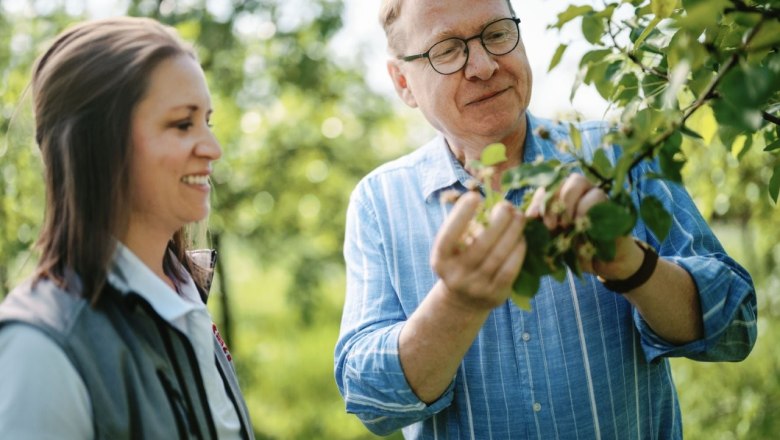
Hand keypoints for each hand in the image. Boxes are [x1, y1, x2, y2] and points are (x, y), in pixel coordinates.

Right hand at [430, 192, 526, 309]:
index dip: (460, 216)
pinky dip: (518, 251)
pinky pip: (510, 269)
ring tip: (519, 216)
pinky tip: (521, 238)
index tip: (474, 196)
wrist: (464, 300)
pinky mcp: (495, 295)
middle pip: (480, 245)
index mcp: (441, 260)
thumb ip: (466, 228)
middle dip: (497, 222)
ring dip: (512, 232)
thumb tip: (491, 203)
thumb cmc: (460, 261)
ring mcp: (476, 287)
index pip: (448, 237)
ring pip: (498, 256)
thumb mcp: (454, 248)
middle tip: (507, 205)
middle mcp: (456, 276)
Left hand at [524, 173, 642, 278]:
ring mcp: (592, 192)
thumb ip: (538, 227)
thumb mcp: (550, 239)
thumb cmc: (572, 249)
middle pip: (559, 179)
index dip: (537, 200)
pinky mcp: (608, 202)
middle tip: (550, 225)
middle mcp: (574, 189)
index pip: (544, 187)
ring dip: (567, 203)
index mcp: (558, 196)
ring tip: (564, 226)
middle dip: (551, 201)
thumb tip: (526, 218)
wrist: (600, 263)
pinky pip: (595, 195)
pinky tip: (579, 226)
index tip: (533, 218)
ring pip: (577, 181)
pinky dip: (584, 209)